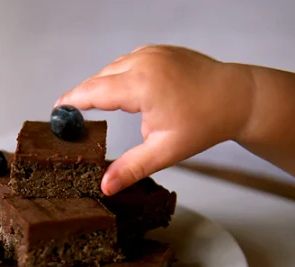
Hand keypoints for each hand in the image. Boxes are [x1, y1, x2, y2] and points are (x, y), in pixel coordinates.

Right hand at [55, 45, 254, 195]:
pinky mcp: (159, 50)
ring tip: (95, 106)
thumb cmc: (206, 122)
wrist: (238, 97)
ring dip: (103, 85)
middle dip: (85, 95)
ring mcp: (152, 53)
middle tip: (72, 114)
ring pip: (113, 68)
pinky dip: (119, 75)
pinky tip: (121, 91)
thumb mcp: (165, 150)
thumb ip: (131, 168)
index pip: (93, 91)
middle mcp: (143, 62)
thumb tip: (105, 187)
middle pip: (99, 79)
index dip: (72, 100)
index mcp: (140, 85)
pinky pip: (128, 61)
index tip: (56, 109)